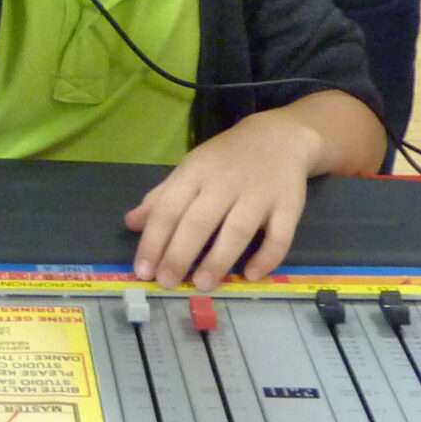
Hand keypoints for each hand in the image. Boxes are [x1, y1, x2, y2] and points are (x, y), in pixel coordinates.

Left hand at [124, 108, 322, 287]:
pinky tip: (251, 275)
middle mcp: (225, 182)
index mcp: (196, 172)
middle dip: (179, 254)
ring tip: (202, 284)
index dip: (153, 241)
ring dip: (218, 259)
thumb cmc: (226, 158)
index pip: (168, 209)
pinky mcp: (289, 206)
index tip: (143, 271)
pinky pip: (279, 235)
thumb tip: (131, 224)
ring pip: (237, 230)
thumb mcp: (191, 170)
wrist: (280, 137)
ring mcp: (259, 194)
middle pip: (199, 221)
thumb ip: (162, 197)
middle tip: (166, 283)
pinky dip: (267, 257)